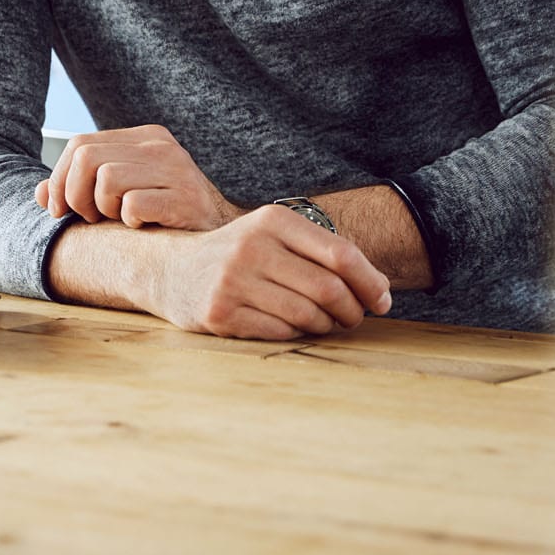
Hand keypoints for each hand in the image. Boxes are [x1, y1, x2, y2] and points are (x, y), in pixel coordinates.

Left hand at [34, 124, 245, 230]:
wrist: (219, 239)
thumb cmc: (165, 217)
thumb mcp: (120, 195)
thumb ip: (79, 189)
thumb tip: (38, 193)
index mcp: (143, 138)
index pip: (79, 144)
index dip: (58, 180)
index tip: (58, 209)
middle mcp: (159, 147)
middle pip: (86, 158)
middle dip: (75, 195)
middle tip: (91, 217)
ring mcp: (176, 170)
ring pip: (106, 180)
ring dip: (102, 210)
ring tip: (118, 220)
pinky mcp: (185, 199)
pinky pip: (132, 205)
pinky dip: (128, 222)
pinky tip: (142, 226)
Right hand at [144, 204, 391, 339]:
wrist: (172, 270)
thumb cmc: (240, 256)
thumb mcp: (273, 236)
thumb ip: (323, 253)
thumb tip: (381, 290)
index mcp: (272, 220)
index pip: (340, 253)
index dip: (371, 281)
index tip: (382, 300)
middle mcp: (251, 246)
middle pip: (329, 289)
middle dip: (352, 310)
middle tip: (354, 317)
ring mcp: (233, 280)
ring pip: (308, 315)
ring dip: (327, 325)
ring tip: (324, 322)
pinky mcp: (220, 313)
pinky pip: (281, 332)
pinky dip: (297, 333)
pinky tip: (291, 325)